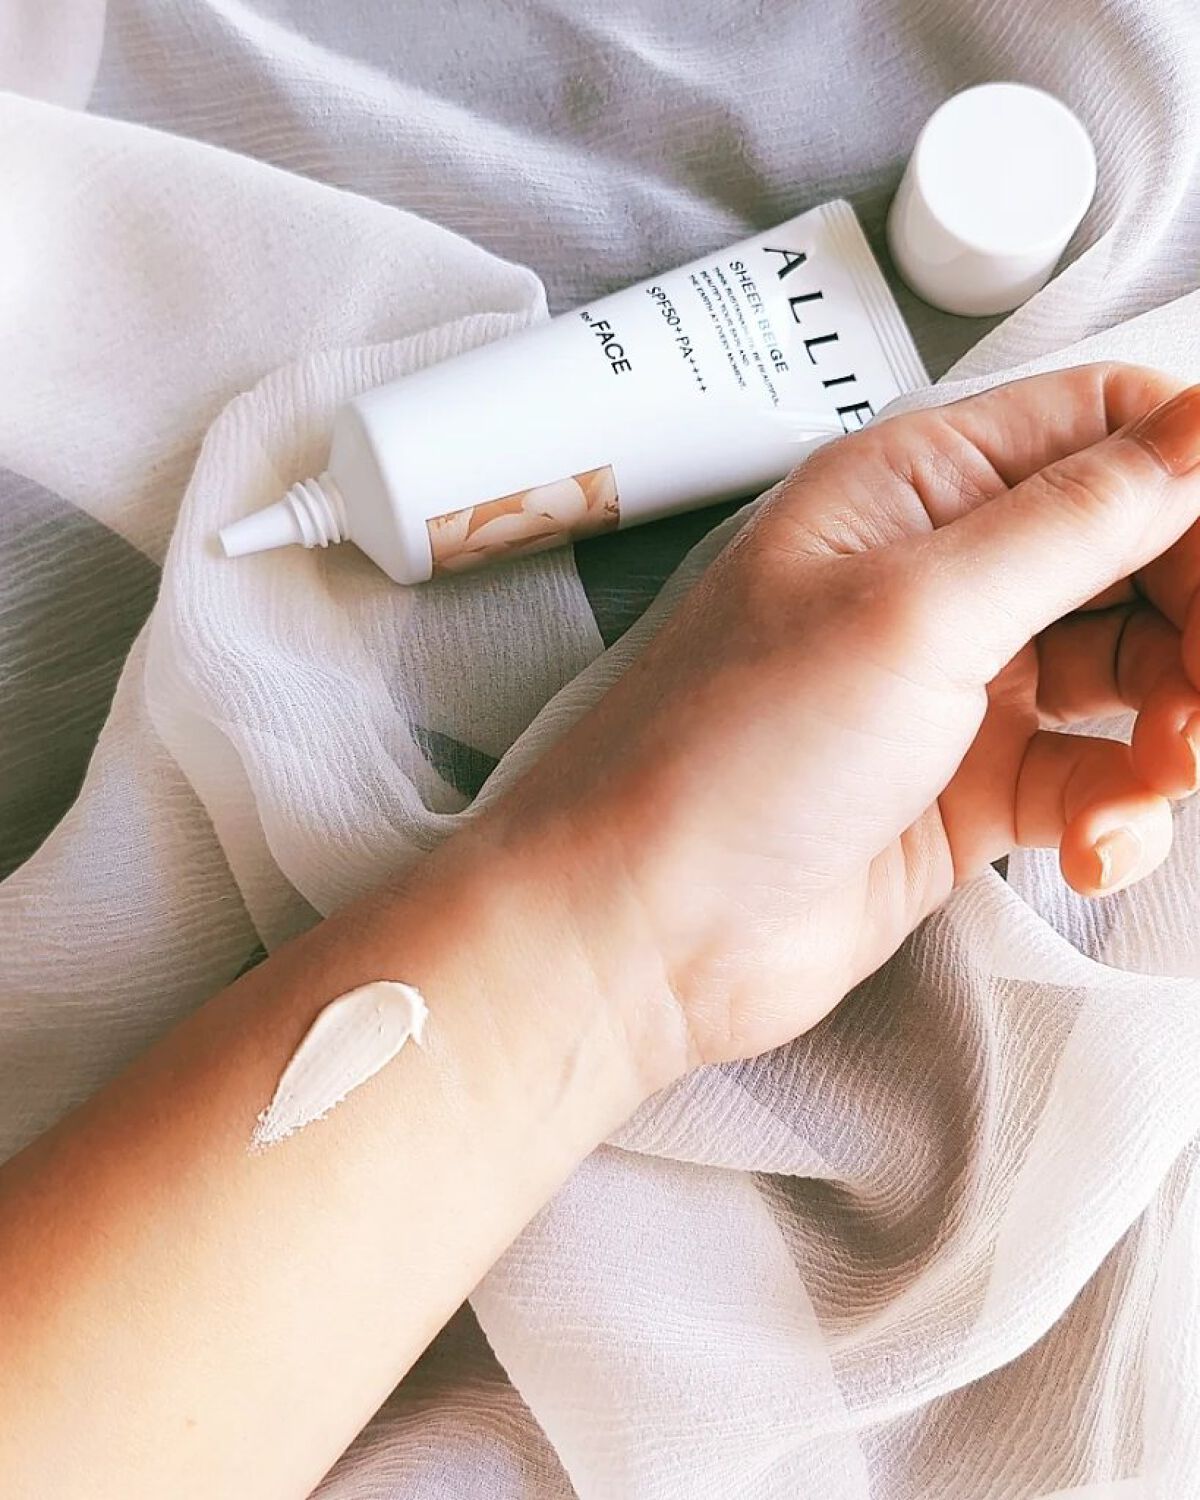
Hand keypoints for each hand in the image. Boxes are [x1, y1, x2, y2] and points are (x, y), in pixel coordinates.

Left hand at [468, 364, 1199, 1075]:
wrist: (644, 929)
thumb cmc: (728, 754)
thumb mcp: (916, 612)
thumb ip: (1074, 519)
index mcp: (912, 490)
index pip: (1104, 432)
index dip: (1193, 478)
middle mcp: (940, 576)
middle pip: (1136, 553)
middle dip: (1194, 615)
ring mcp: (956, 687)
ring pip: (1131, 671)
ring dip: (1177, 722)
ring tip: (1163, 768)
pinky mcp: (965, 789)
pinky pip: (1092, 778)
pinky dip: (1118, 811)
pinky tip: (1093, 848)